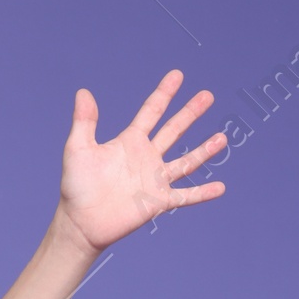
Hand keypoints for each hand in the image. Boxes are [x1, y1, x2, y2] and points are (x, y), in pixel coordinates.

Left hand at [56, 71, 225, 253]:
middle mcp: (146, 157)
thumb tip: (83, 92)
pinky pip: (185, 196)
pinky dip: (203, 193)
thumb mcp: (78, 149)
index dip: (165, 93)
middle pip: (174, 130)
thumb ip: (84, 121)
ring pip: (186, 161)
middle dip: (190, 113)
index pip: (152, 111)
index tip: (178, 75)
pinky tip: (220, 188)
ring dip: (204, 150)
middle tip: (208, 96)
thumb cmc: (76, 186)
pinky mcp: (157, 202)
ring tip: (222, 139)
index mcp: (130, 141)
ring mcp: (154, 180)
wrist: (80, 223)